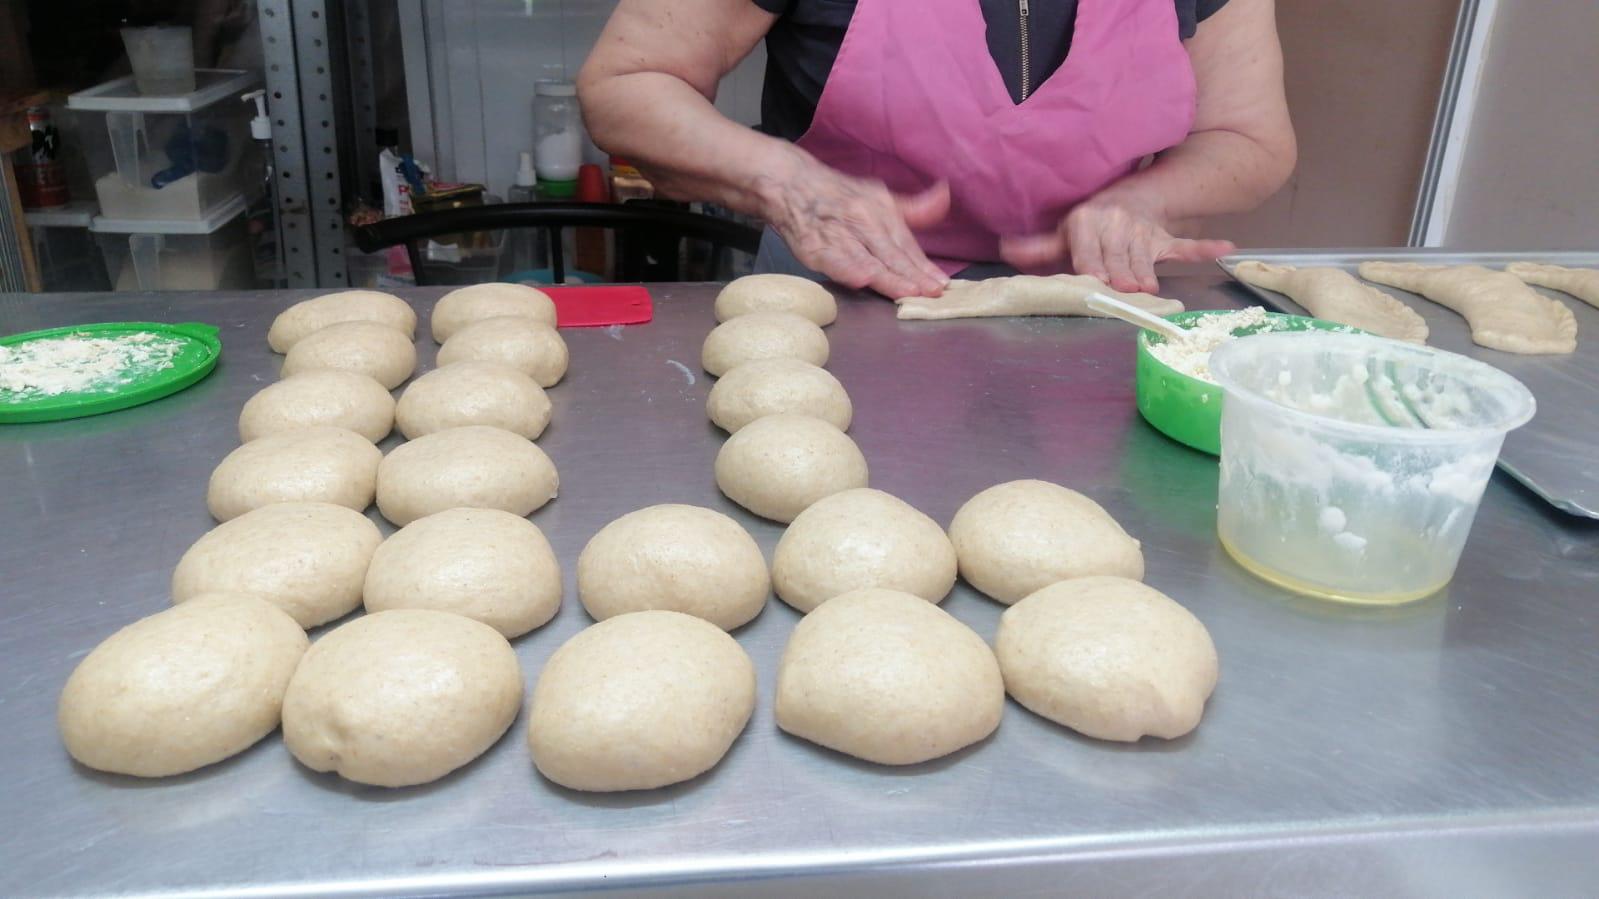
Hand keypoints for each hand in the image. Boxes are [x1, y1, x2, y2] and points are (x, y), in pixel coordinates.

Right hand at [762, 158, 950, 298]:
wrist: (789, 184)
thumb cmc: (838, 196)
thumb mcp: (879, 197)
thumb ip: (914, 208)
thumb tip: (944, 198)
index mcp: (880, 210)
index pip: (906, 244)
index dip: (924, 265)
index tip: (942, 284)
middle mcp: (862, 221)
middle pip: (892, 254)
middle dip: (913, 275)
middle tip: (932, 293)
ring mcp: (838, 235)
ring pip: (867, 260)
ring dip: (888, 277)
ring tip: (908, 292)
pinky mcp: (814, 247)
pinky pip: (833, 260)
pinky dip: (847, 269)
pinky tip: (862, 279)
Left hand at [999, 191, 1234, 293]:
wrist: (1127, 200)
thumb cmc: (1088, 225)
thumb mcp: (1061, 233)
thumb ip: (1037, 247)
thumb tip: (1005, 247)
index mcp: (1088, 225)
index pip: (1090, 252)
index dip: (1095, 267)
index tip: (1100, 281)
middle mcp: (1116, 226)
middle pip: (1119, 259)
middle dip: (1122, 275)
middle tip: (1126, 290)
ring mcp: (1143, 234)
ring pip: (1146, 258)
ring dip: (1148, 272)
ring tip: (1149, 287)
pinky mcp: (1164, 240)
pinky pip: (1185, 245)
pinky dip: (1203, 248)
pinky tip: (1225, 248)